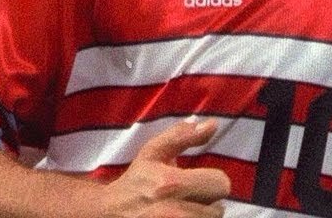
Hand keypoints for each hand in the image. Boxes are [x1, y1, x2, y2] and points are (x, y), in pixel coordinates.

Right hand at [99, 118, 230, 217]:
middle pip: (218, 209)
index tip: (199, 181)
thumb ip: (183, 136)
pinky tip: (182, 216)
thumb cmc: (136, 181)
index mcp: (171, 183)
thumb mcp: (153, 152)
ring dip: (201, 215)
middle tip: (190, 197)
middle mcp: (174, 210)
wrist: (110, 212)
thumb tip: (213, 124)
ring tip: (185, 209)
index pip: (221, 184)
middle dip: (208, 202)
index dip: (212, 181)